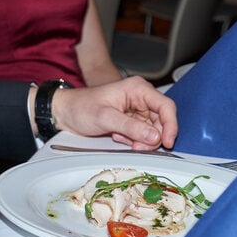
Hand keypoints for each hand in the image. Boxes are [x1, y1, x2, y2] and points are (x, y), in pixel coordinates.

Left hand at [51, 77, 177, 150]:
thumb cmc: (81, 107)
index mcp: (137, 89)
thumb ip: (130, 127)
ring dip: (141, 141)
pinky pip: (143, 135)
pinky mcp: (132, 121)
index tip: (167, 142)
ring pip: (153, 131)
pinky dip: (134, 141)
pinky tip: (118, 137)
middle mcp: (140, 98)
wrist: (66, 113)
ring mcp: (137, 110)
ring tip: (120, 138)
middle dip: (152, 137)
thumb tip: (155, 137)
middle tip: (136, 146)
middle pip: (162, 122)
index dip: (171, 125)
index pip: (166, 106)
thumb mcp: (105, 117)